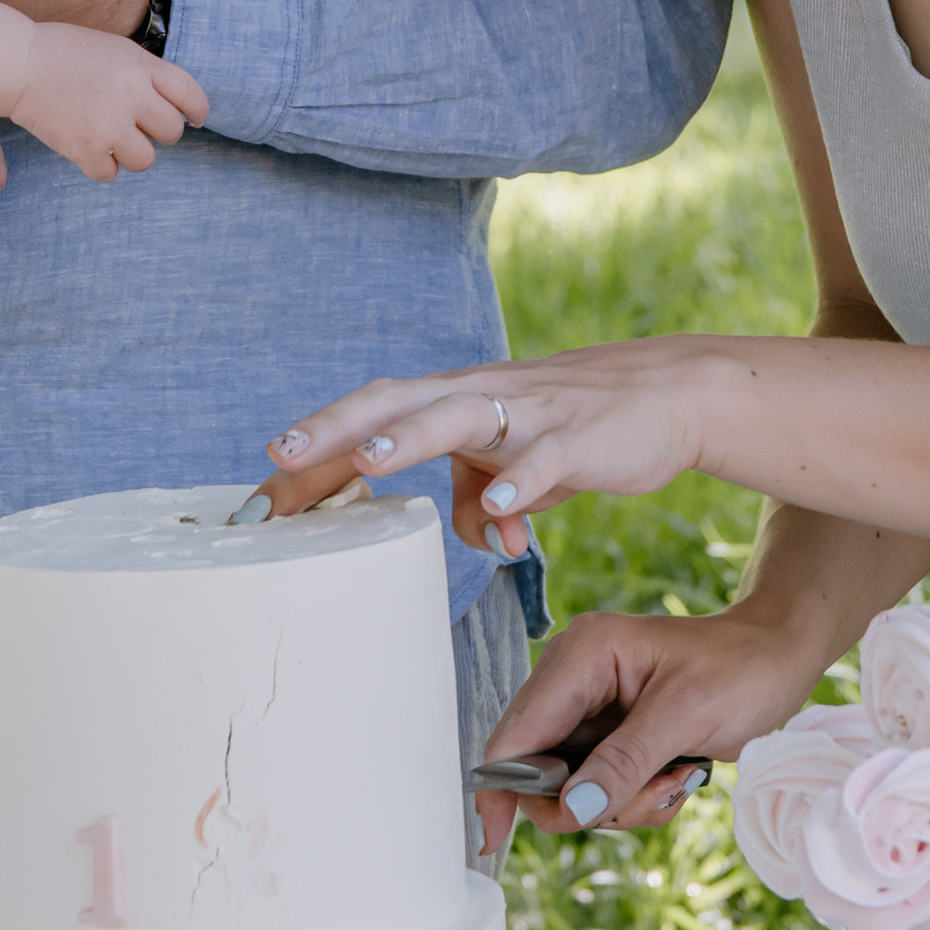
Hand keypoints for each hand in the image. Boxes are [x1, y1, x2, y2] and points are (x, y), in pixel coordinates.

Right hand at [8, 24, 207, 181]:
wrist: (19, 64)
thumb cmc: (68, 54)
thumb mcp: (118, 50)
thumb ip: (147, 75)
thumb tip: (176, 107)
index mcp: (141, 67)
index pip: (190, 94)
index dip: (197, 111)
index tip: (194, 120)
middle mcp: (132, 96)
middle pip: (171, 132)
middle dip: (158, 132)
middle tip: (137, 126)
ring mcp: (109, 125)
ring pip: (145, 160)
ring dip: (131, 153)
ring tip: (110, 138)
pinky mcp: (85, 149)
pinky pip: (110, 173)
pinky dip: (101, 165)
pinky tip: (88, 147)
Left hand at [250, 339, 721, 560]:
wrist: (667, 396)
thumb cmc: (579, 426)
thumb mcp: (515, 463)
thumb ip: (481, 492)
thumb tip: (472, 533)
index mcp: (456, 401)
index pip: (372, 417)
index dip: (317, 450)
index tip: (261, 494)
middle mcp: (481, 396)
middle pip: (397, 400)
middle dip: (337, 428)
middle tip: (279, 456)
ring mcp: (530, 411)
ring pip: (461, 415)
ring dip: (414, 436)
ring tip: (370, 459)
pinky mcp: (581, 435)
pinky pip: (547, 458)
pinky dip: (523, 480)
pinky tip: (504, 513)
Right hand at [470, 602, 835, 851]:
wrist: (779, 660)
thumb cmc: (740, 668)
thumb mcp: (685, 715)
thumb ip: (625, 761)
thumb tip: (573, 809)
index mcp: (582, 655)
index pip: (518, 733)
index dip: (502, 786)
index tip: (493, 839)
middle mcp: (576, 680)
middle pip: (540, 771)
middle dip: (594, 800)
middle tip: (655, 790)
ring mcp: (593, 710)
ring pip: (574, 791)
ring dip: (625, 803)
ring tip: (677, 778)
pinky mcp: (612, 736)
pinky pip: (602, 792)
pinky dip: (636, 800)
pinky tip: (677, 778)